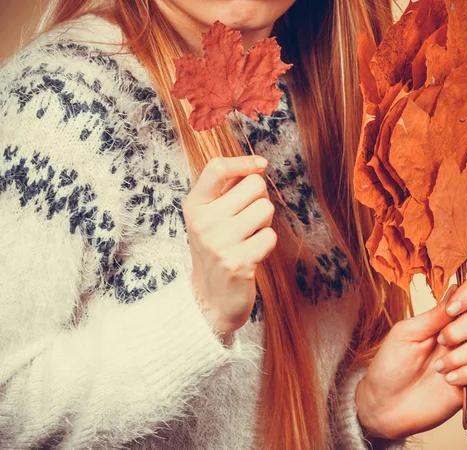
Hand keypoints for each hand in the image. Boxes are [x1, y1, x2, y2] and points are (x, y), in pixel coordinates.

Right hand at [183, 155, 276, 335]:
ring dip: (264, 222)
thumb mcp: (211, 216)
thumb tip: (258, 165)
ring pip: (266, 209)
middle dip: (260, 198)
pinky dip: (266, 243)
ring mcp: (219, 243)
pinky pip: (270, 236)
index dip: (243, 162)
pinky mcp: (238, 262)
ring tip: (249, 236)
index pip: (216, 167)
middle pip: (254, 185)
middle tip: (248, 218)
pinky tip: (252, 253)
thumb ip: (229, 189)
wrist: (212, 297)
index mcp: (195, 205)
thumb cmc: (217, 248)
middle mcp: (203, 222)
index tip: (260, 165)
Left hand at [355, 277, 466, 439]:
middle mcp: (462, 334)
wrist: (385, 404)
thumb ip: (433, 316)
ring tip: (437, 367)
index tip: (450, 310)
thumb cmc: (391, 365)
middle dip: (464, 328)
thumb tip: (455, 295)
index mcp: (444, 317)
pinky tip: (448, 380)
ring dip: (462, 355)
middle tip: (440, 341)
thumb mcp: (406, 333)